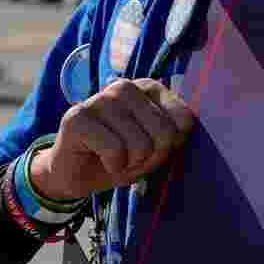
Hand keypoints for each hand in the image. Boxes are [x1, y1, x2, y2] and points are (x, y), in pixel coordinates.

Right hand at [30, 78, 195, 199]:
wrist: (77, 176)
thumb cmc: (120, 158)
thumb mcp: (155, 148)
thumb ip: (174, 133)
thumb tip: (186, 123)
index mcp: (147, 88)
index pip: (183, 119)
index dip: (170, 146)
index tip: (151, 148)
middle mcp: (124, 86)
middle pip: (164, 133)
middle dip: (150, 157)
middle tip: (129, 158)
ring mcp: (99, 99)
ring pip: (140, 144)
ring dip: (129, 164)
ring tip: (114, 159)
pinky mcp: (77, 117)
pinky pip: (115, 150)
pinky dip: (112, 166)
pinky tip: (101, 160)